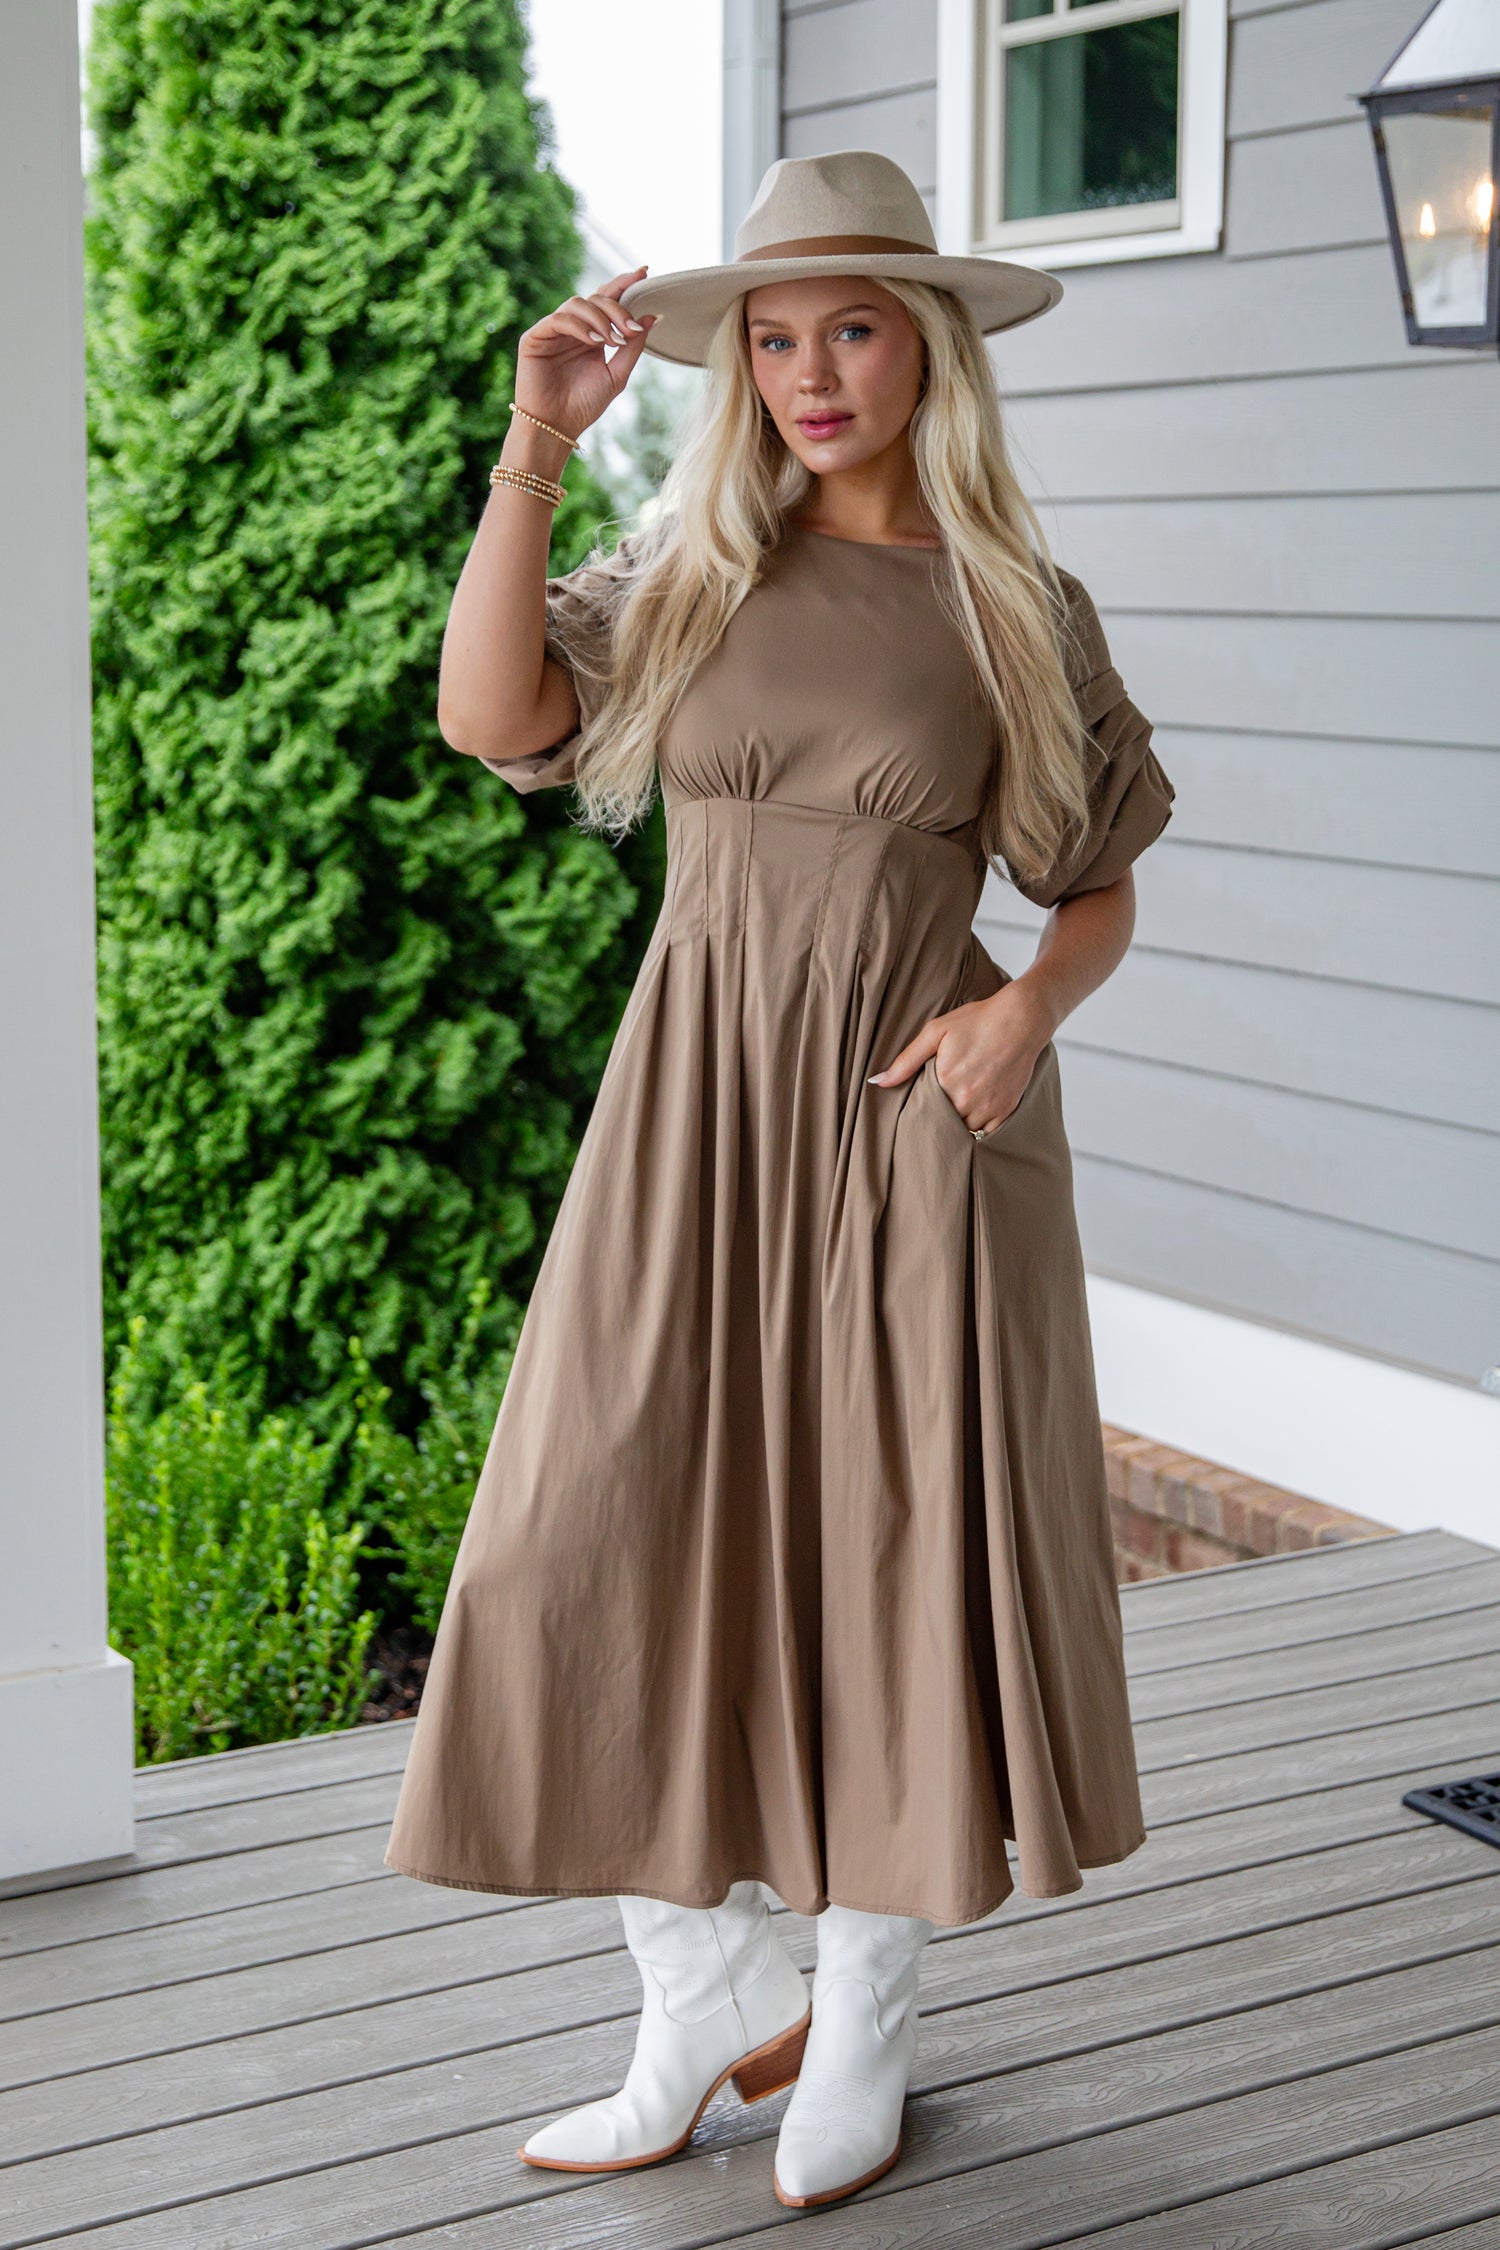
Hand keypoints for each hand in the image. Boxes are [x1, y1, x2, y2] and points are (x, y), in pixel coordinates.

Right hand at [514, 265, 658, 444]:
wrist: (557, 428)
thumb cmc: (584, 405)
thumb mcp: (617, 374)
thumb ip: (633, 346)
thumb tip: (653, 316)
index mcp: (591, 334)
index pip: (607, 300)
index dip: (624, 284)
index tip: (645, 273)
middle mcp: (572, 328)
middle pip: (595, 298)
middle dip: (617, 309)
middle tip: (632, 329)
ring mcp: (552, 330)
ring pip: (577, 304)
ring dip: (600, 318)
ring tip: (612, 341)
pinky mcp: (535, 337)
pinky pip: (559, 319)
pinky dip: (580, 326)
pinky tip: (594, 341)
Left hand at [867, 982, 1051, 1135]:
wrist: (1021, 1019)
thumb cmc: (978, 1021)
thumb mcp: (936, 1032)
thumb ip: (906, 1060)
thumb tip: (878, 1082)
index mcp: (945, 1082)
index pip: (922, 1112)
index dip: (919, 1110)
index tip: (918, 1105)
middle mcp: (967, 1099)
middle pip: (943, 1123)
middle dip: (937, 1117)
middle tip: (938, 1104)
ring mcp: (988, 1107)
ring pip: (964, 1130)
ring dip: (958, 1122)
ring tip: (957, 1103)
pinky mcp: (1006, 1110)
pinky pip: (986, 1131)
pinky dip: (979, 1124)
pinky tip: (976, 1107)